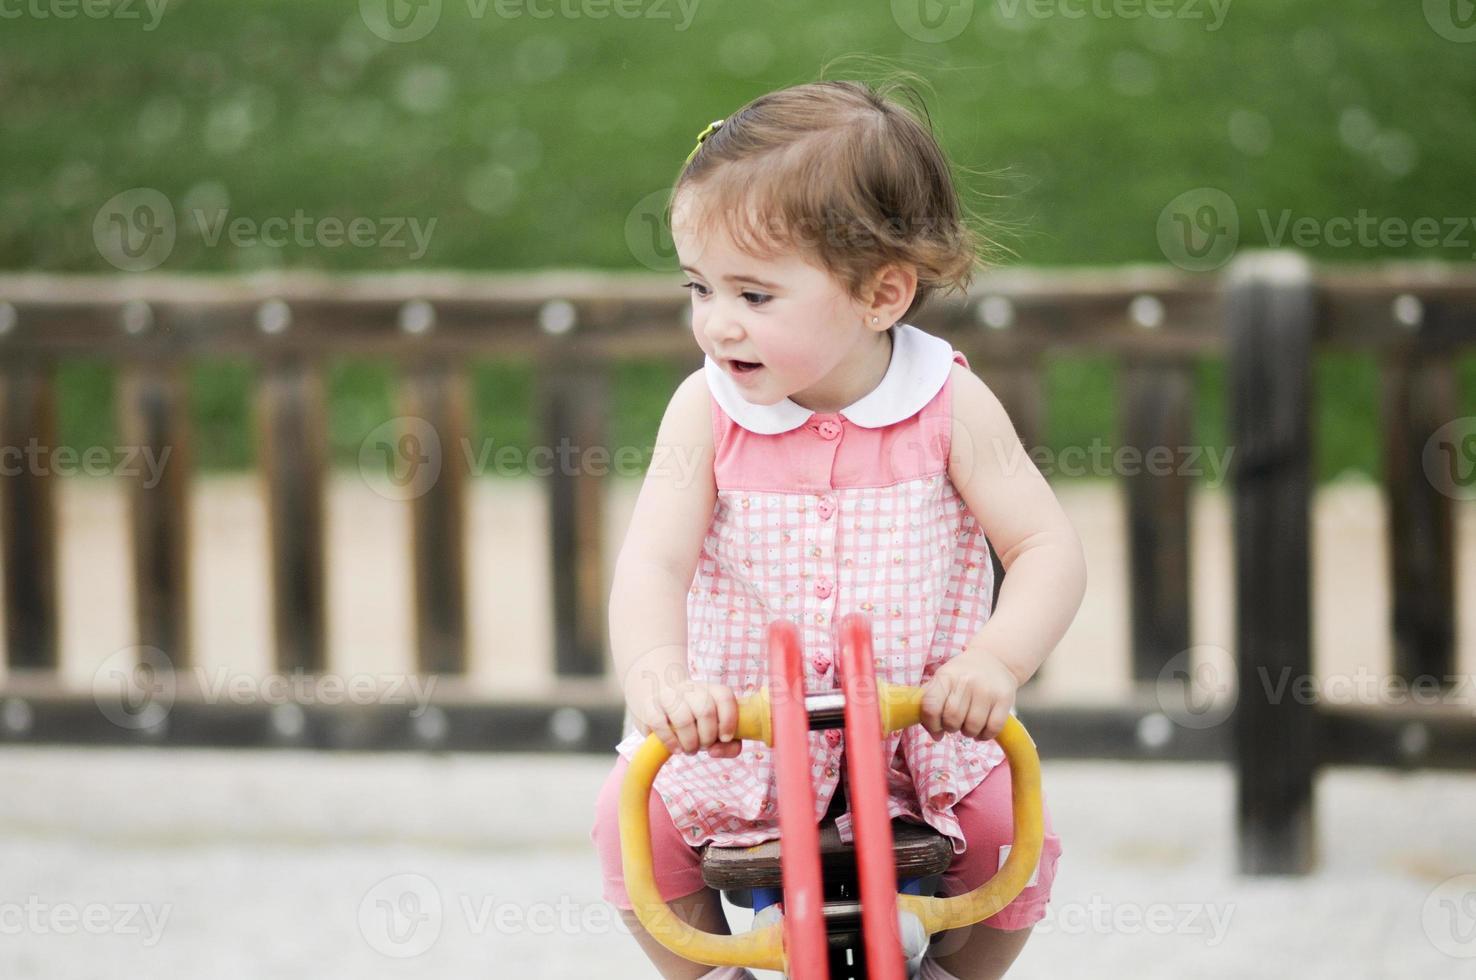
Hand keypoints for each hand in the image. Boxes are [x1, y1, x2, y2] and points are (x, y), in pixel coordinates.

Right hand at [625, 671, 742, 758]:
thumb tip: (714, 750)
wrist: (657, 699)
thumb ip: (729, 745)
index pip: (724, 697)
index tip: (725, 738)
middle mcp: (690, 688)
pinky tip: (676, 749)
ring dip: (690, 742)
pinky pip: (659, 723)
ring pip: (683, 718)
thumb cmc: (693, 721)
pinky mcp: (649, 706)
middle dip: (707, 737)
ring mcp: (668, 695)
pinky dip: (670, 742)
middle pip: (705, 710)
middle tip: (702, 746)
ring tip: (689, 749)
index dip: (728, 720)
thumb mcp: (714, 729)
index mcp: (710, 689)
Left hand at [919, 648, 1018, 741]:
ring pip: (973, 727)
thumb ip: (931, 704)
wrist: (994, 660)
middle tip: (956, 723)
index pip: (931, 706)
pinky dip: (986, 735)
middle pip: (952, 719)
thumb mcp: (942, 680)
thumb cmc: (962, 676)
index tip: (937, 727)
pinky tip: (982, 730)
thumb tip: (936, 736)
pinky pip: (993, 728)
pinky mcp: (1004, 698)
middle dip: (951, 727)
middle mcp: (966, 681)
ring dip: (968, 732)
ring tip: (969, 724)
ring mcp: (987, 690)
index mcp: (946, 676)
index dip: (931, 723)